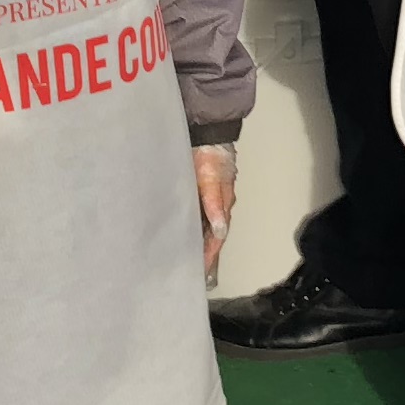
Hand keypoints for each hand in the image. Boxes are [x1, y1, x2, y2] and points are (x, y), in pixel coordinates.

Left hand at [195, 142, 237, 269]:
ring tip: (186, 255)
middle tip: (194, 270)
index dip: (210, 255)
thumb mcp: (212, 181)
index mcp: (223, 205)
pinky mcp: (199, 191)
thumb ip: (214, 205)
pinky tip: (182, 230)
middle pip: (212, 235)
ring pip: (204, 226)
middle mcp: (218, 204)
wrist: (207, 133)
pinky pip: (196, 215)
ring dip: (198, 240)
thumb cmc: (211, 155)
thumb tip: (220, 231)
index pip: (217, 237)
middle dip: (205, 252)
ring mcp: (209, 198)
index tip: (202, 271)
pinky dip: (192, 226)